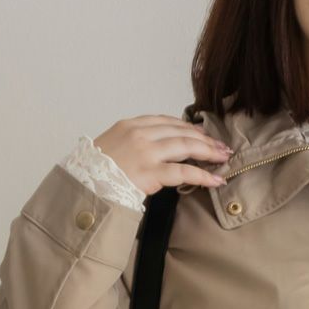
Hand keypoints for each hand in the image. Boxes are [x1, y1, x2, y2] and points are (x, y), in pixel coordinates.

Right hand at [93, 115, 232, 195]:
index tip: (203, 133)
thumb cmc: (96, 171)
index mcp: (131, 125)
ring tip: (224, 157)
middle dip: (204, 139)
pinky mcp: (151, 173)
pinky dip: (203, 175)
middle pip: (181, 131)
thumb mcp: (114, 145)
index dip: (189, 127)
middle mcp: (140, 134)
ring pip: (186, 146)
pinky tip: (217, 179)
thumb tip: (159, 145)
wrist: (85, 186)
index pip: (167, 121)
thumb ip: (135, 141)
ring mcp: (146, 152)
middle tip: (222, 146)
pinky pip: (184, 172)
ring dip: (209, 151)